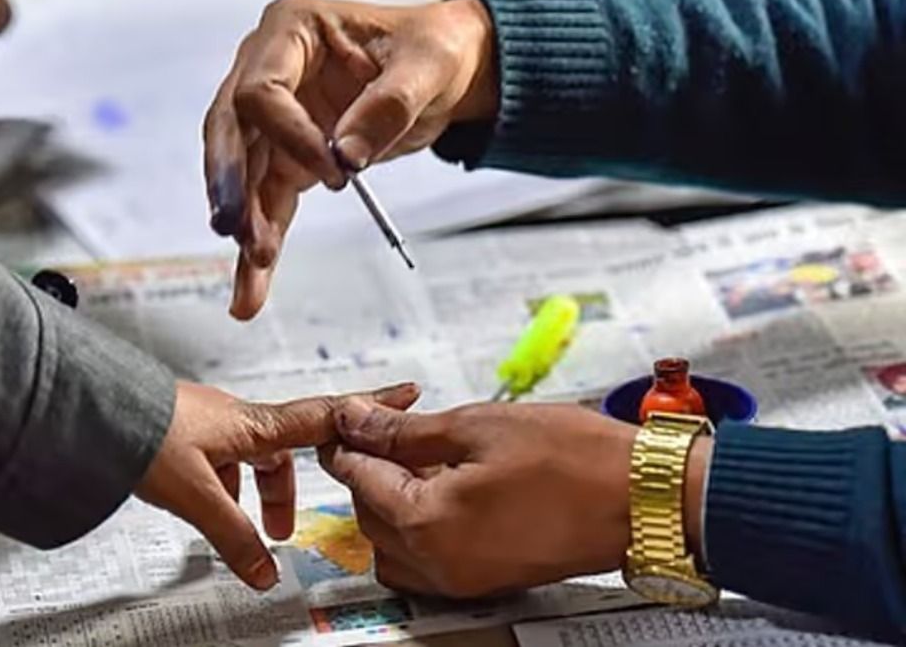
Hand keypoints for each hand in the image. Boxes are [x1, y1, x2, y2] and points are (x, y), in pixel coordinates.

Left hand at [136, 381, 420, 589]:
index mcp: (254, 424)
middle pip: (284, 451)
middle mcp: (236, 418)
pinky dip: (220, 488)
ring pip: (248, 459)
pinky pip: (217, 461)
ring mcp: (208, 423)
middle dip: (288, 491)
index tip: (408, 396)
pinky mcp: (182, 432)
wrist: (89, 407)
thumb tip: (264, 571)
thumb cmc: (142, 432)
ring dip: (251, 494)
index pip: (326, 417)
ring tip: (238, 530)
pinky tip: (202, 509)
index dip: (370, 409)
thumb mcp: (197, 495)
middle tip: (284, 529)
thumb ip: (234, 536)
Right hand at [204, 0, 497, 319]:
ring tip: (252, 272)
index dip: (288, 135)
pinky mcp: (287, 158)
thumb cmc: (432, 47)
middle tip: (234, 228)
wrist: (446, 67)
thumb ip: (389, 106)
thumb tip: (348, 155)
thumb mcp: (428, 65)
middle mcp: (269, 70)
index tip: (334, 172)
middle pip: (230, 131)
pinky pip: (267, 204)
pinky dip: (262, 244)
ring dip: (246, 225)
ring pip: (243, 176)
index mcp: (293, 30)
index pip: (260, 89)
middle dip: (230, 184)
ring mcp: (274, 119)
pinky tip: (253, 287)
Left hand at [320, 400, 712, 597]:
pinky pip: (426, 561)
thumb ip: (404, 430)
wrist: (645, 499)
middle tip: (392, 427)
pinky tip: (447, 489)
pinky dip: (421, 526)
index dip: (350, 438)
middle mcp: (439, 563)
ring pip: (392, 544)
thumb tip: (355, 420)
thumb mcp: (477, 425)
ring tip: (424, 460)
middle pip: (369, 514)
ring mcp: (462, 578)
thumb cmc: (577, 460)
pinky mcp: (485, 581)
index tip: (353, 416)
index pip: (359, 478)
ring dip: (393, 501)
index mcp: (428, 522)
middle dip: (372, 468)